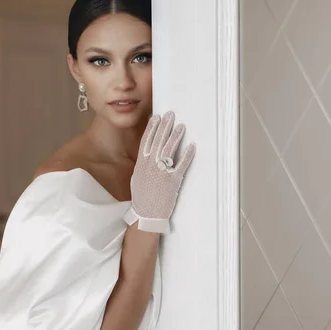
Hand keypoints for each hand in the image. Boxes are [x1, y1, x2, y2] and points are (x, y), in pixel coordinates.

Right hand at [122, 111, 195, 232]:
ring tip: (181, 126)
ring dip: (176, 136)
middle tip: (171, 115)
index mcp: (141, 164)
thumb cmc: (142, 197)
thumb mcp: (138, 177)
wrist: (146, 214)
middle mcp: (150, 166)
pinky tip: (192, 146)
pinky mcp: (172, 181)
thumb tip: (148, 153)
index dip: (152, 128)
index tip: (157, 117)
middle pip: (158, 141)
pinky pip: (181, 165)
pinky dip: (187, 155)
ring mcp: (161, 173)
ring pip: (169, 150)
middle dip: (165, 126)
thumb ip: (143, 164)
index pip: (146, 141)